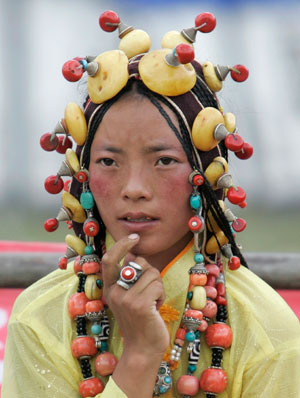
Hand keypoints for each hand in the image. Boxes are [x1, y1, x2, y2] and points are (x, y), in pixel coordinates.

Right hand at [102, 234, 169, 356]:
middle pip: (139, 263)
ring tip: (153, 303)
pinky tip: (156, 308)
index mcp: (110, 288)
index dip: (121, 245)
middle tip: (151, 291)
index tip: (134, 237)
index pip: (109, 259)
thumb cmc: (140, 321)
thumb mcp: (130, 298)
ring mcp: (126, 298)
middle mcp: (115, 292)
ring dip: (158, 287)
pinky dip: (161, 295)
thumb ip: (131, 278)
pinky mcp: (139, 305)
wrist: (142, 349)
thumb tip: (135, 256)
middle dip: (151, 273)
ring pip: (152, 274)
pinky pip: (157, 286)